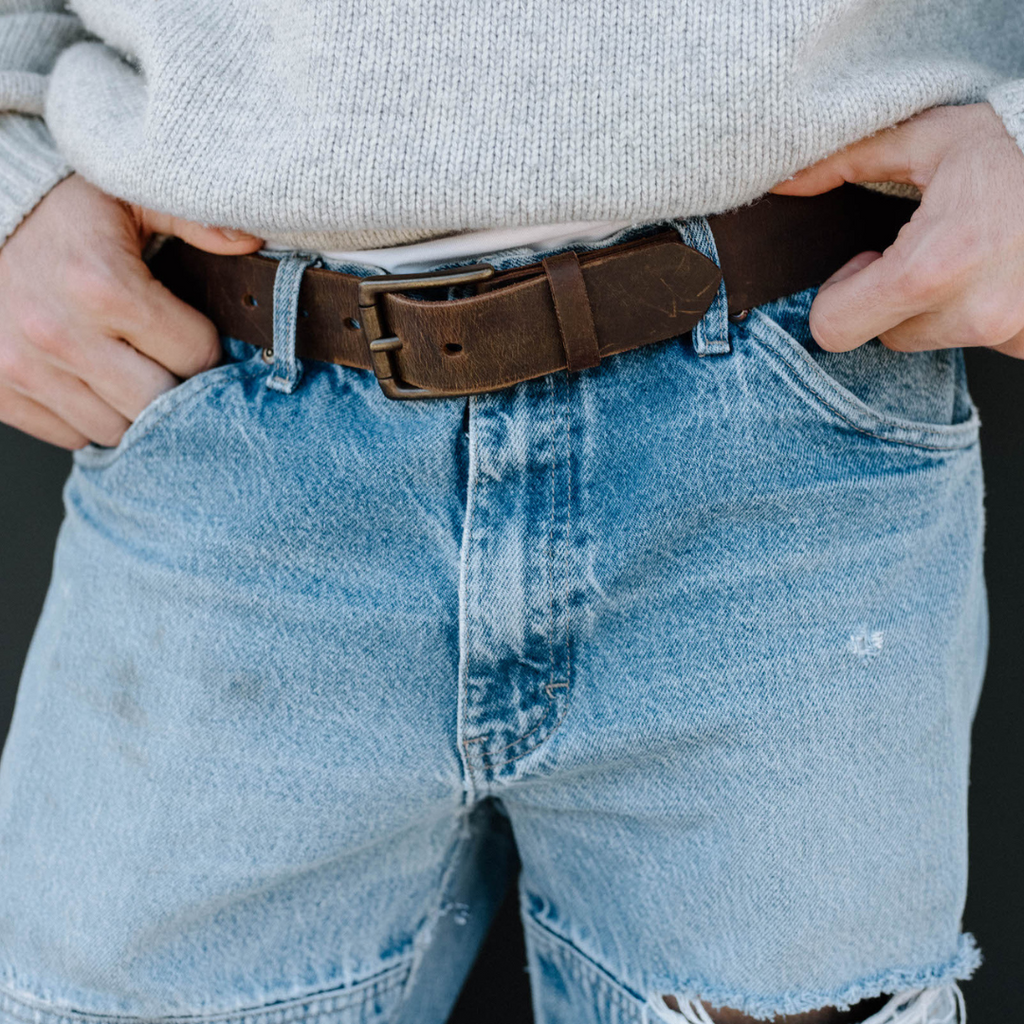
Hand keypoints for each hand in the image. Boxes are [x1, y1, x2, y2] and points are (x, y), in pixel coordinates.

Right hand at [0, 173, 263, 448]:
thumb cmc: (59, 211)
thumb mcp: (129, 197)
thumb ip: (195, 220)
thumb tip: (252, 243)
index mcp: (103, 285)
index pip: (196, 355)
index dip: (205, 347)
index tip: (192, 333)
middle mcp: (60, 333)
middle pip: (159, 404)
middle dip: (174, 386)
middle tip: (168, 361)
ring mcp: (24, 366)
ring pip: (116, 430)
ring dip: (132, 409)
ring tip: (127, 370)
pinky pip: (70, 436)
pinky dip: (87, 418)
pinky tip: (89, 382)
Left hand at [770, 103, 1023, 357]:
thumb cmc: (1017, 146)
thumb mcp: (930, 139)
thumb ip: (846, 161)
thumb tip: (782, 181)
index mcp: (935, 265)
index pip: (833, 329)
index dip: (838, 296)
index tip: (866, 264)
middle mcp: (974, 311)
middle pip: (880, 337)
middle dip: (884, 301)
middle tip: (919, 254)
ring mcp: (1007, 331)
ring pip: (926, 341)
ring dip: (930, 307)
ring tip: (965, 255)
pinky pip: (973, 342)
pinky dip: (973, 313)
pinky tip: (994, 273)